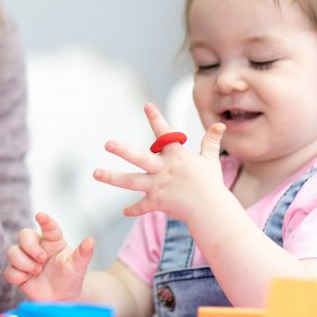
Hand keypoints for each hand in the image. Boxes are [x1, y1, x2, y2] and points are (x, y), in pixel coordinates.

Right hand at [4, 211, 92, 300]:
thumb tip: (90, 241)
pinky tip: (28, 279)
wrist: (62, 298)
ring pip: (12, 251)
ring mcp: (25, 259)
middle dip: (30, 247)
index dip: (45, 220)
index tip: (40, 216)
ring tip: (37, 271)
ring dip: (24, 263)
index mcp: (53, 241)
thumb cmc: (71, 278)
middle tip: (42, 259)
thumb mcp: (79, 267)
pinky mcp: (17, 273)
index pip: (48, 227)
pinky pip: (8, 270)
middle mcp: (37, 246)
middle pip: (24, 235)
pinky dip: (18, 275)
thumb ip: (83, 254)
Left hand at [93, 103, 226, 222]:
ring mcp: (158, 186)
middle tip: (107, 144)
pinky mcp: (157, 202)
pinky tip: (124, 211)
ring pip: (131, 181)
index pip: (166, 134)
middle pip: (140, 158)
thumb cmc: (211, 184)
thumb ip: (210, 142)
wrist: (212, 210)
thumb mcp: (210, 160)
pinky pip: (141, 206)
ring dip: (112, 178)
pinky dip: (133, 209)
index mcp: (176, 156)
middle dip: (122, 150)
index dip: (156, 119)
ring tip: (95, 173)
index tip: (147, 105)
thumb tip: (220, 125)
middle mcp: (164, 169)